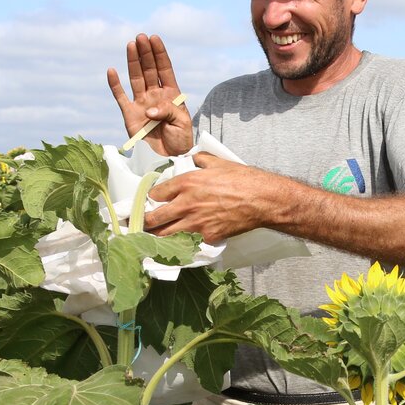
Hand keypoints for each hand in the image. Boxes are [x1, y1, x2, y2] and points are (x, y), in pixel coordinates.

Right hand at [106, 34, 193, 155]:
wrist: (169, 158)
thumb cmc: (179, 140)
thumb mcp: (181, 123)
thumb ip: (168, 111)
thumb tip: (149, 109)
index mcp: (171, 95)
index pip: (165, 69)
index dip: (159, 53)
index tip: (155, 38)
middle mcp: (155, 95)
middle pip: (149, 69)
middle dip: (145, 53)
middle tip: (141, 37)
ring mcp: (141, 103)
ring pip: (136, 78)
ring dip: (133, 61)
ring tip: (131, 44)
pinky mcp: (129, 115)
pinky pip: (120, 97)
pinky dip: (115, 84)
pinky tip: (112, 70)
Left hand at [143, 152, 284, 243]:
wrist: (262, 199)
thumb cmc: (243, 179)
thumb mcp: (219, 162)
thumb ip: (201, 160)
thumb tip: (195, 159)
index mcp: (186, 183)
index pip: (156, 194)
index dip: (151, 199)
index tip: (151, 202)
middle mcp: (186, 204)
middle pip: (154, 218)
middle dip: (145, 222)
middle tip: (141, 225)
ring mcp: (196, 223)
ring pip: (166, 235)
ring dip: (158, 236)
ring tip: (152, 238)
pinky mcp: (208, 237)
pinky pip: (189, 243)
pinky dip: (183, 244)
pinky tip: (178, 246)